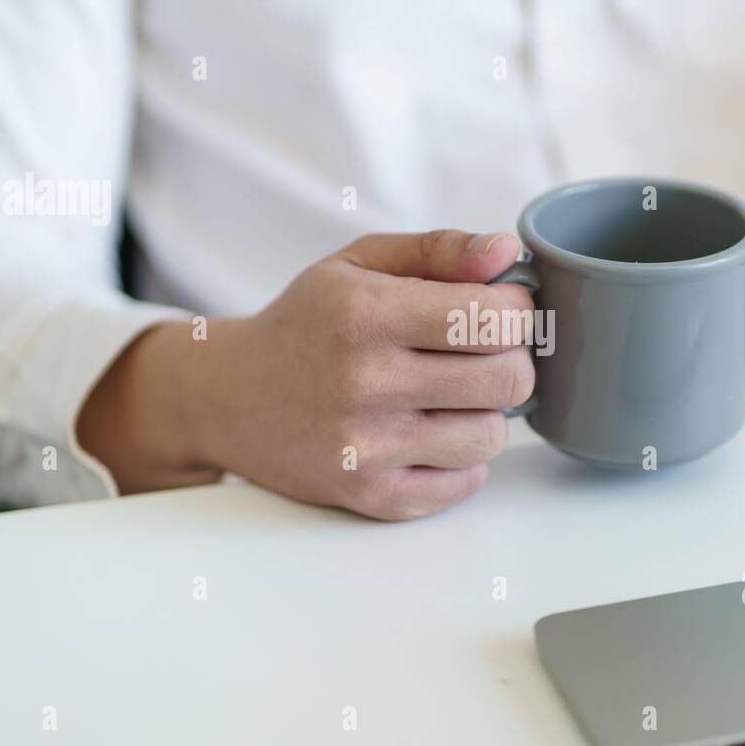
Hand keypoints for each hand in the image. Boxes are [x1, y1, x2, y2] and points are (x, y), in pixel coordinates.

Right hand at [78, 230, 535, 519]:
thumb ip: (439, 250)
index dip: (515, 310)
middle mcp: (364, 382)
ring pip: (493, 436)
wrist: (229, 397)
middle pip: (508, 379)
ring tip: (451, 395)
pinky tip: (431, 432)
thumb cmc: (307, 323)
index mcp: (365, 314)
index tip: (497, 309)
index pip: (495, 317)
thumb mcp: (359, 264)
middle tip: (480, 354)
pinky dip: (463, 458)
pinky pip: (465, 482)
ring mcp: (366, 447)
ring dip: (485, 413)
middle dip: (509, 360)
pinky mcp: (369, 495)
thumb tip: (507, 251)